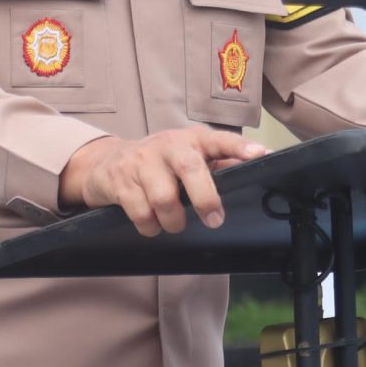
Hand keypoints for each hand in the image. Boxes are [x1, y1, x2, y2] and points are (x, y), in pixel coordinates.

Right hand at [60, 128, 269, 235]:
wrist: (105, 163)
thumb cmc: (159, 162)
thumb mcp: (187, 157)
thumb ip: (218, 164)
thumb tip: (255, 166)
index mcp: (191, 140)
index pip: (219, 140)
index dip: (239, 147)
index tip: (260, 155)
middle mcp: (167, 146)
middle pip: (189, 167)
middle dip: (204, 198)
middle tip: (214, 221)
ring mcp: (141, 162)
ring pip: (163, 198)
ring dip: (173, 221)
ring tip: (174, 224)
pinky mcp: (120, 181)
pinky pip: (140, 213)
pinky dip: (150, 227)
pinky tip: (152, 224)